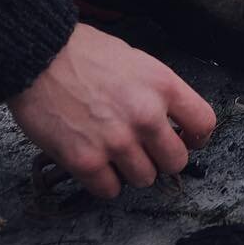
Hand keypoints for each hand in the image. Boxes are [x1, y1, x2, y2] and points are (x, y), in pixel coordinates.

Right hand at [6, 23, 215, 199]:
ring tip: (115, 154)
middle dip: (162, 158)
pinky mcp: (86, 161)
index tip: (185, 139)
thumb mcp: (138, 62)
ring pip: (144, 179)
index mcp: (163, 85)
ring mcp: (117, 141)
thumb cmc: (86, 54)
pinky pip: (109, 190)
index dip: (196, 137)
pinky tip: (95, 162)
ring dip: (131, 171)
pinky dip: (103, 182)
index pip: (203, 123)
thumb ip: (157, 93)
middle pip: (176, 161)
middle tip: (145, 150)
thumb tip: (168, 122)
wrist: (40, 55)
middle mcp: (146, 116)